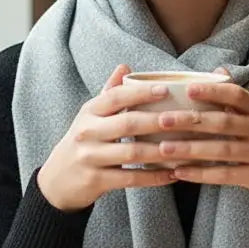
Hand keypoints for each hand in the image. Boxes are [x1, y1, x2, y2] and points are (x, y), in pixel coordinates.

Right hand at [37, 65, 181, 211]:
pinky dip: (153, 177)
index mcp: (89, 111)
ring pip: (132, 152)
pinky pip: (130, 178)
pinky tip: (173, 174)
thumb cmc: (83, 141)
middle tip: (191, 119)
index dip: (141, 92)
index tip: (166, 89)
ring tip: (187, 147)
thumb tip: (125, 66)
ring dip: (163, 150)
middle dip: (162, 121)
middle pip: (129, 123)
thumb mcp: (91, 116)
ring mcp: (90, 157)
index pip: (116, 96)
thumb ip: (109, 93)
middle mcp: (87, 132)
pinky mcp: (96, 180)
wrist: (57, 180)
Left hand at [157, 69, 248, 209]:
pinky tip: (179, 172)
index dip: (213, 91)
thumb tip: (217, 70)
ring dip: (190, 149)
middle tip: (162, 120)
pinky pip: (225, 175)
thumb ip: (237, 99)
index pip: (237, 95)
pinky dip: (200, 174)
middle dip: (191, 121)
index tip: (188, 89)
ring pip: (221, 150)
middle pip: (224, 123)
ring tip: (164, 148)